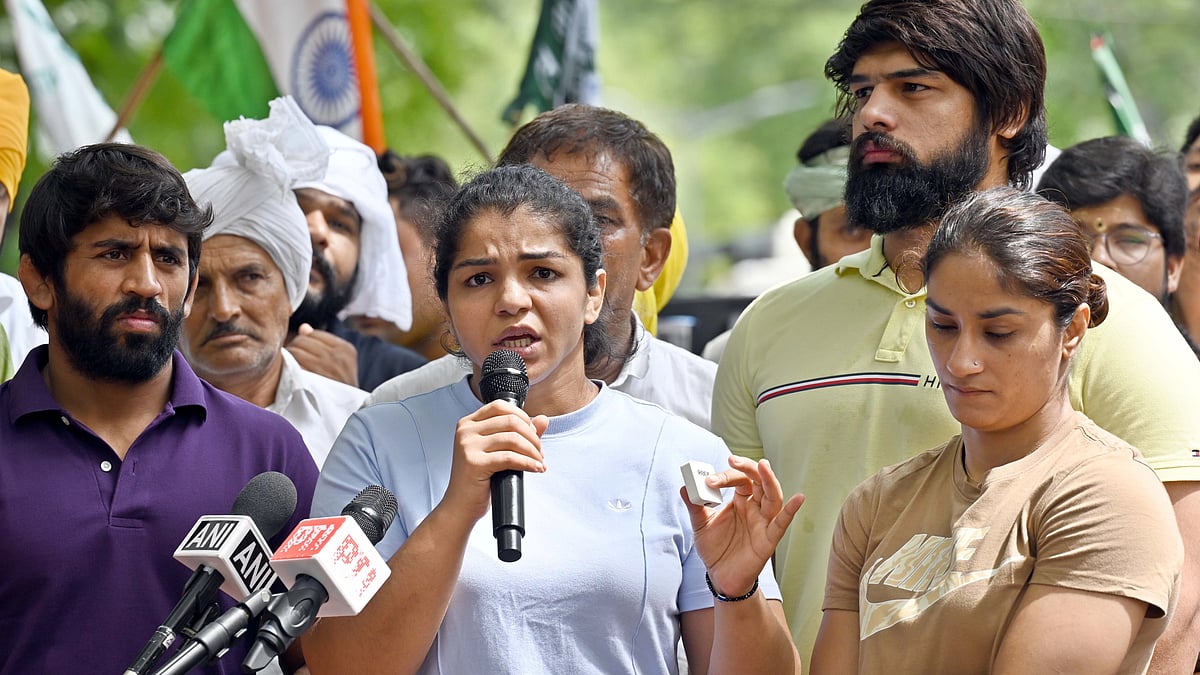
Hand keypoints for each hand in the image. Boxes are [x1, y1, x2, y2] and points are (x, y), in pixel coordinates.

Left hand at [286, 323, 358, 385]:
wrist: (344, 414)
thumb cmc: (339, 386)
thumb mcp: (340, 363)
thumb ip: (323, 343)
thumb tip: (304, 327)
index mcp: (346, 350)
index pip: (313, 334)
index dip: (305, 343)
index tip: (304, 354)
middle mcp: (338, 358)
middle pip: (302, 341)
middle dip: (296, 349)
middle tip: (295, 362)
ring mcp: (325, 370)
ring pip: (295, 351)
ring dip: (290, 359)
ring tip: (294, 370)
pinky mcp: (313, 382)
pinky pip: (292, 366)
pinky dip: (289, 371)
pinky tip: (293, 378)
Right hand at [441, 400, 549, 521]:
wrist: (460, 506)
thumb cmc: (478, 480)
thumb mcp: (497, 451)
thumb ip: (519, 433)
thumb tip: (543, 419)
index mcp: (468, 423)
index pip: (500, 406)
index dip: (523, 417)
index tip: (533, 432)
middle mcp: (466, 431)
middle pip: (510, 421)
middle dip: (532, 437)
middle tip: (539, 452)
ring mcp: (468, 446)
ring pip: (513, 439)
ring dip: (533, 451)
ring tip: (539, 461)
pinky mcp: (474, 463)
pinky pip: (510, 458)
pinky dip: (528, 463)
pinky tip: (536, 468)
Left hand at [682, 456, 803, 598]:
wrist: (720, 576)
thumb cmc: (715, 548)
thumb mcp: (700, 525)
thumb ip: (695, 506)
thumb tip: (685, 486)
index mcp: (740, 501)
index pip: (739, 479)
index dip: (725, 476)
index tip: (709, 480)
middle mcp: (755, 508)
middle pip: (759, 481)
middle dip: (749, 468)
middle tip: (734, 460)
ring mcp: (763, 522)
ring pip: (773, 497)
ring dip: (769, 481)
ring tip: (763, 465)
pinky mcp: (768, 540)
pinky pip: (782, 524)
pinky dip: (791, 511)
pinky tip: (798, 498)